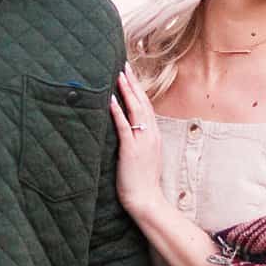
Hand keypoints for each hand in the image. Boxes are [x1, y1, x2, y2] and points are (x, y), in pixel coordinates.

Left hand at [109, 65, 163, 217]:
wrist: (146, 200)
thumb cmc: (142, 182)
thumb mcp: (144, 157)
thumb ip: (138, 141)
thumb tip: (128, 131)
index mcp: (154, 136)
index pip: (147, 107)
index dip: (139, 90)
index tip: (131, 75)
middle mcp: (151, 135)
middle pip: (143, 103)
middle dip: (133, 83)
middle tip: (125, 65)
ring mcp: (142, 141)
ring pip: (136, 110)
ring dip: (127, 91)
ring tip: (119, 74)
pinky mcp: (131, 149)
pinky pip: (124, 126)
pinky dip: (118, 111)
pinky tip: (111, 99)